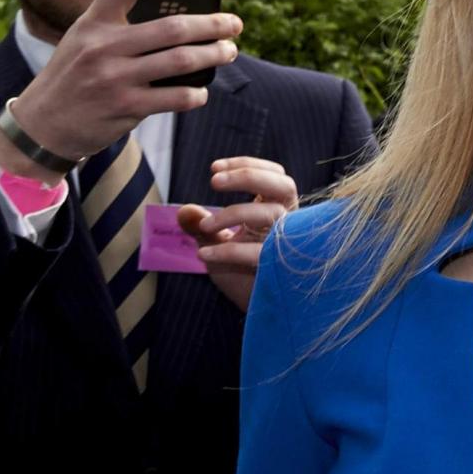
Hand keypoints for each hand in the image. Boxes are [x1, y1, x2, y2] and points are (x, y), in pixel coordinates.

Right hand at [0, 0, 240, 164]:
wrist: (41, 124)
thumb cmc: (73, 76)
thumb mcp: (82, 41)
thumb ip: (117, 26)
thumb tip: (180, 15)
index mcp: (92, 24)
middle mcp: (102, 47)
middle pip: (172, 28)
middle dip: (212, 24)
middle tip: (233, 24)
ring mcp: (114, 78)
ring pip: (181, 61)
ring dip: (214, 55)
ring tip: (228, 51)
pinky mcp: (126, 107)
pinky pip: (176, 97)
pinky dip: (196, 93)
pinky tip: (202, 90)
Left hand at [177, 157, 299, 312]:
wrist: (257, 309)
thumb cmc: (242, 273)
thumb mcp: (215, 245)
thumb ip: (201, 227)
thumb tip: (183, 210)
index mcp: (277, 209)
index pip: (273, 174)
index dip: (247, 165)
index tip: (213, 168)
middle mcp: (289, 221)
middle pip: (283, 185)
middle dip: (248, 176)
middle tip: (214, 180)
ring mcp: (288, 243)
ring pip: (272, 214)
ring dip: (233, 213)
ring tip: (206, 225)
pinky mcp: (280, 266)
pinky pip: (259, 252)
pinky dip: (228, 251)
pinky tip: (204, 254)